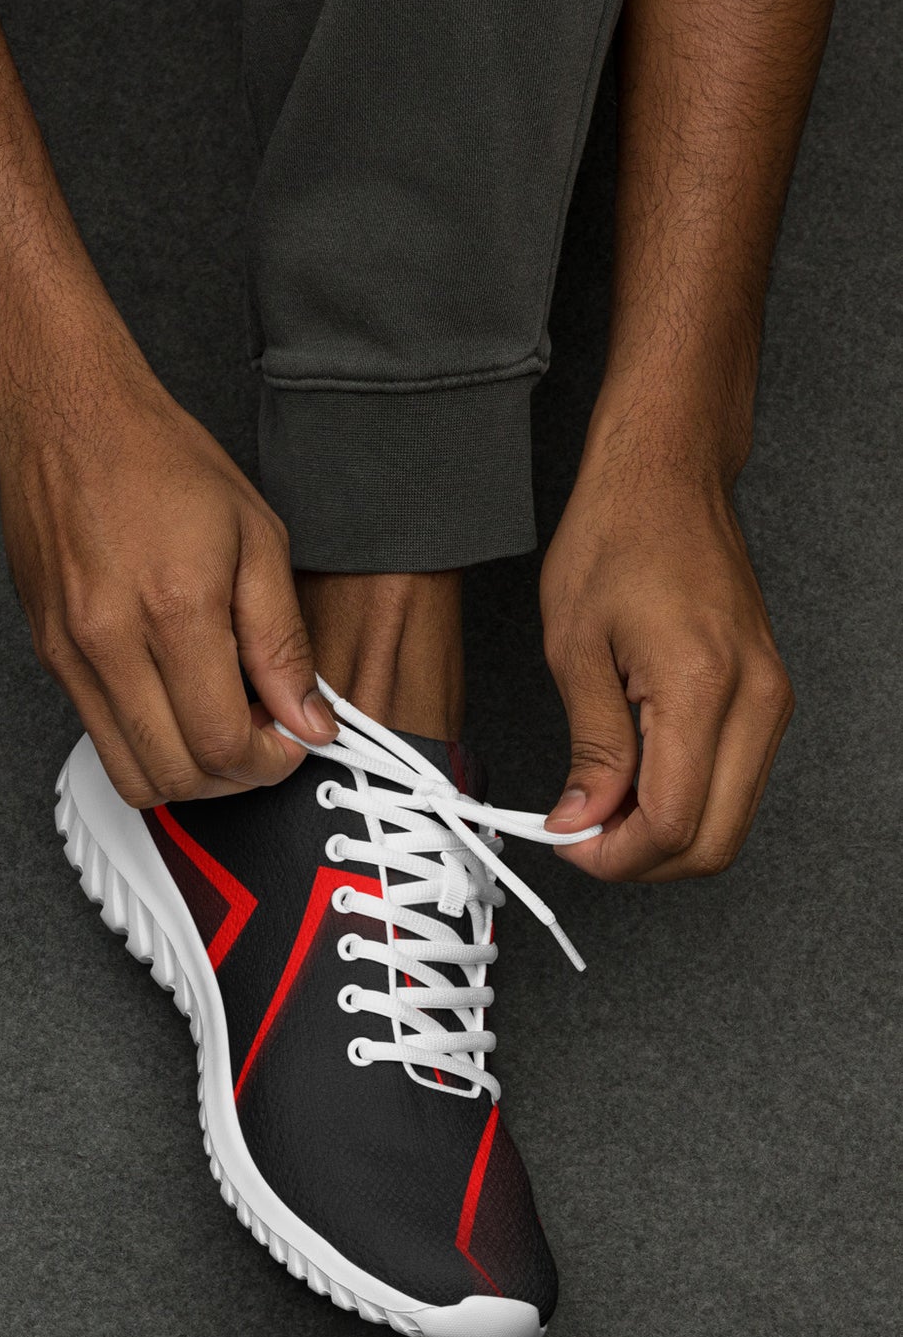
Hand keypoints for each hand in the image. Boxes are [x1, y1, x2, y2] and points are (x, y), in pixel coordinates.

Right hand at [0, 335, 334, 805]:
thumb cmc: (160, 461)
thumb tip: (309, 721)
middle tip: (262, 739)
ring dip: (186, 775)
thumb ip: (283, 642)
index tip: (292, 738)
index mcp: (176, 610)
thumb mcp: (256, 538)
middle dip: (233, 777)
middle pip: (177, 776)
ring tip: (218, 729)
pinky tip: (175, 703)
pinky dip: (145, 743)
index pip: (224, 742)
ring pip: (131, 774)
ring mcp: (71, 656)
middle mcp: (112, 643)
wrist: (65, 419)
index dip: (270, 760)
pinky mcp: (49, 657)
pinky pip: (99, 736)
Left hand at [540, 436, 793, 880]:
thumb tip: (584, 820)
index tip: (565, 842)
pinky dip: (683, 799)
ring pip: (730, 819)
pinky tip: (631, 779)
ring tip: (597, 804)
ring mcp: (771, 698)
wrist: (667, 477)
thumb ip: (591, 747)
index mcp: (704, 688)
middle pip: (716, 841)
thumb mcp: (574, 649)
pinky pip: (733, 779)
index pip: (675, 823)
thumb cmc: (615, 539)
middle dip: (642, 859)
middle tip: (579, 835)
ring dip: (663, 833)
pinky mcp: (766, 694)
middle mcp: (757, 700)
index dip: (615, 855)